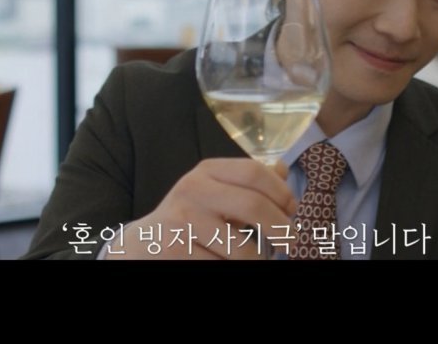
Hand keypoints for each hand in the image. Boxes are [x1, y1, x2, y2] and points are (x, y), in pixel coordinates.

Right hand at [105, 158, 295, 258]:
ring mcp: (183, 222)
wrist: (145, 244)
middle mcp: (193, 190)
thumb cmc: (191, 216)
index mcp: (207, 171)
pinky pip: (222, 266)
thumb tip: (282, 170)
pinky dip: (233, 268)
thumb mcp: (215, 190)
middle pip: (254, 206)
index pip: (254, 172)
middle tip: (293, 242)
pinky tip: (227, 262)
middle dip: (282, 229)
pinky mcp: (178, 252)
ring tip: (258, 259)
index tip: (293, 210)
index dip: (281, 192)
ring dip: (259, 259)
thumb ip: (248, 182)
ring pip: (242, 248)